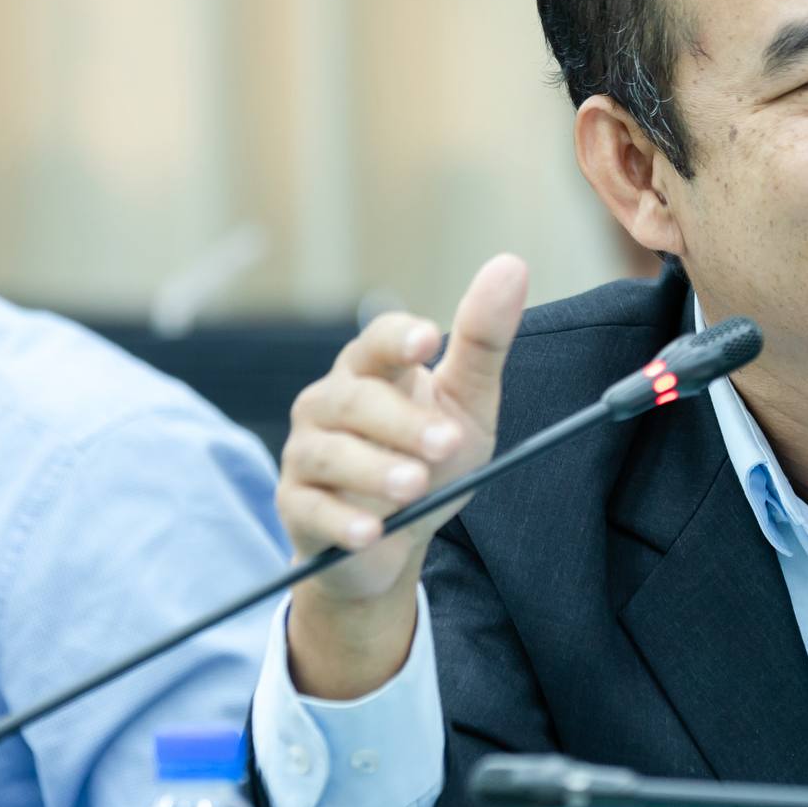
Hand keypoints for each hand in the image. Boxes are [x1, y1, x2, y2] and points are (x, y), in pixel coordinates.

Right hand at [278, 254, 527, 698]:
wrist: (393, 541)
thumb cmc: (430, 459)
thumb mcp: (466, 403)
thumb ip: (483, 340)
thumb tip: (511, 265)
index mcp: (371, 371)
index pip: (377, 342)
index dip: (398, 339)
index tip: (428, 341)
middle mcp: (329, 405)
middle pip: (355, 400)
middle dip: (401, 422)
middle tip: (447, 444)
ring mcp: (307, 456)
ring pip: (329, 454)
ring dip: (373, 471)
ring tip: (414, 487)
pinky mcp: (296, 508)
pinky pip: (312, 510)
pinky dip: (340, 523)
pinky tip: (370, 535)